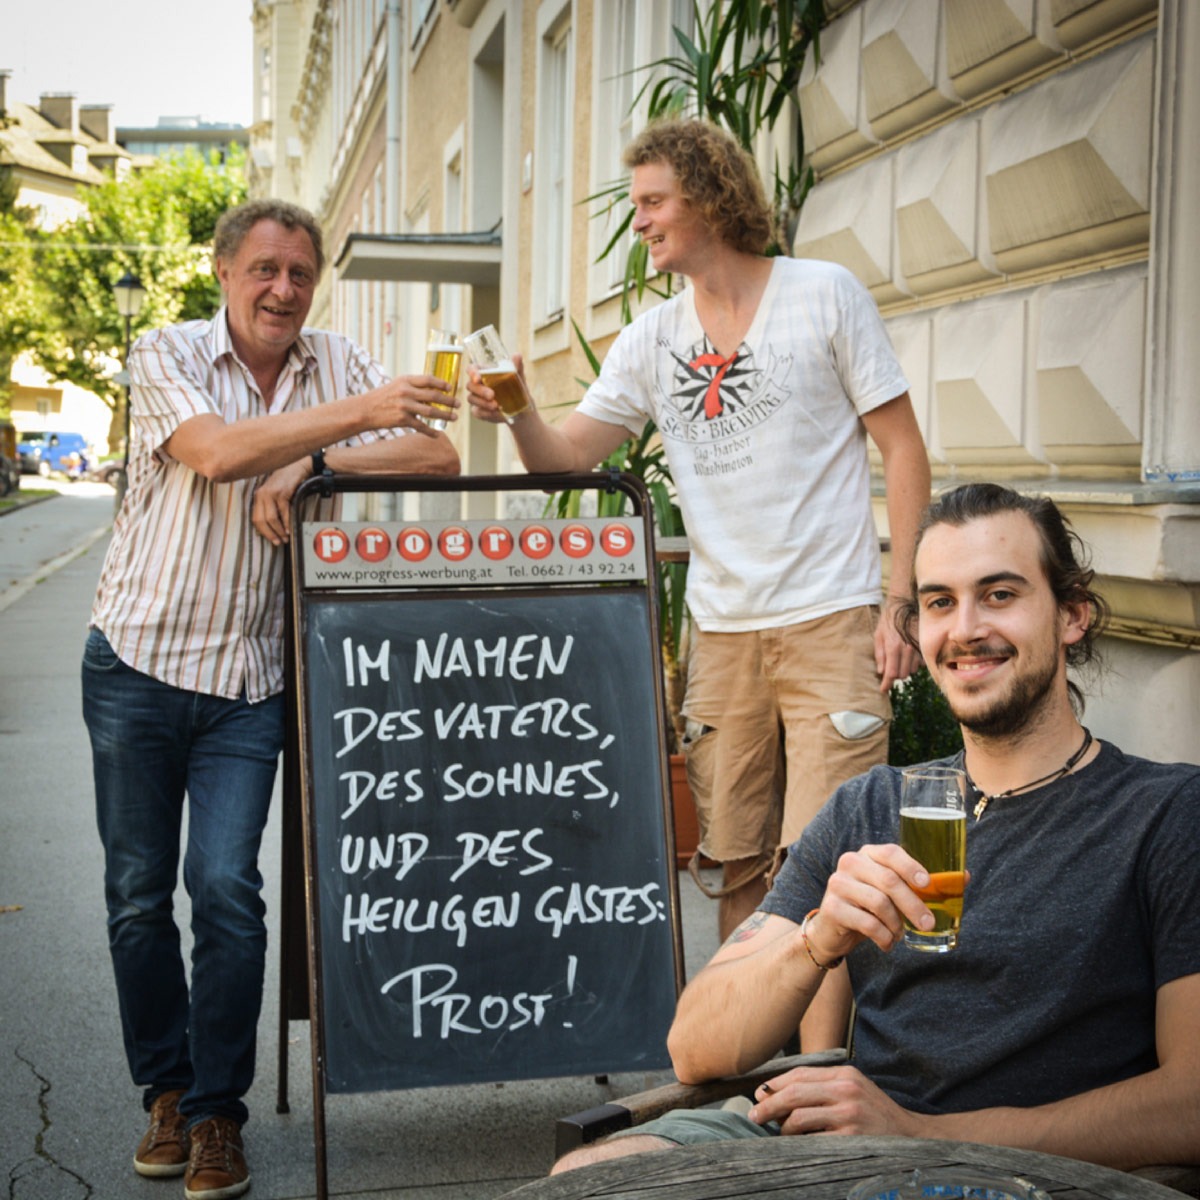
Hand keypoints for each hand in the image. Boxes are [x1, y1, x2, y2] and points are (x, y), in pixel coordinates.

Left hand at [252, 458, 311, 544]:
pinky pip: (283, 512)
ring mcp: (271, 494)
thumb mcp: (274, 493)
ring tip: (286, 537)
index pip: (255, 519)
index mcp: (257, 496)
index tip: (271, 539)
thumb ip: (270, 506)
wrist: (297, 467)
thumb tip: (272, 526)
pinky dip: (287, 523)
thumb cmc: (287, 481)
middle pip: (261, 520)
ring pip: (271, 518)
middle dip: (270, 534)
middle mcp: (261, 495)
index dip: (263, 532)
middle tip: (278, 542)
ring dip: (279, 531)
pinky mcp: (282, 493)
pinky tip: (290, 528)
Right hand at [368, 374, 456, 435]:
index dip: (442, 384)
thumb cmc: (383, 396)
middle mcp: (406, 392)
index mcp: (405, 380)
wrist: (365, 409)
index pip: (428, 379)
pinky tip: (437, 434)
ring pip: (431, 411)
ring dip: (445, 415)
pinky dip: (431, 431)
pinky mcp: (402, 420)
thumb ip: (414, 386)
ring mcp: (404, 406)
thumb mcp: (397, 385)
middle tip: (458, 404)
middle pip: (434, 396)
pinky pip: (421, 426)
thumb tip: (434, 390)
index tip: (451, 388)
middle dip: (449, 401)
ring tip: (454, 417)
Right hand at [465, 353, 530, 423]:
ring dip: (483, 403)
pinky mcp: (478, 410)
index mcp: (484, 372)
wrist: (520, 408)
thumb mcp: (518, 378)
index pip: (472, 368)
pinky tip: (495, 413)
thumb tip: (517, 355)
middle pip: (470, 385)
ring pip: (472, 398)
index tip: (478, 378)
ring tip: (497, 406)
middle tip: (492, 395)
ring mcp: (476, 398)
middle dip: (480, 390)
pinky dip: (485, 413)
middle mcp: (477, 385)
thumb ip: (517, 367)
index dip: (472, 372)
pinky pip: (477, 412)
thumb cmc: (516, 388)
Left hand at [747, 1063, 925, 1136]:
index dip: (774, 1085)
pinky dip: (798, 1144)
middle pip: (794, 1093)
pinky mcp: (850, 1139)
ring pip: (798, 1118)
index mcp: (844, 1075)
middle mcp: (845, 1090)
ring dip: (782, 1129)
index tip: (759, 1095)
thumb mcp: (854, 1090)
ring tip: (780, 1135)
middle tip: (754, 1116)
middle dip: (769, 1106)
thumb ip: (823, 1087)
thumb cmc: (877, 1116)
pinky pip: (812, 1141)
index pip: (799, 1074)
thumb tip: (778, 1095)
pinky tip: (795, 1147)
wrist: (913, 1139)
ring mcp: (848, 1115)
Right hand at [812, 844, 936, 958]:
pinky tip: (887, 943)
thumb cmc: (867, 907)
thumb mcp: (889, 891)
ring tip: (899, 934)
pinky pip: (868, 923)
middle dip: (913, 904)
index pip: (890, 852)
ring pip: (880, 903)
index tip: (927, 883)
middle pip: (889, 880)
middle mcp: (850, 863)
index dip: (910, 866)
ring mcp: (838, 884)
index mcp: (867, 854)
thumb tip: (961, 879)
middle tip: (928, 923)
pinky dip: (884, 937)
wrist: (832, 929)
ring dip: (896, 924)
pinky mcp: (832, 907)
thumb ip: (917, 885)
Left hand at [874, 601, 921, 692]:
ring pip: (911, 671)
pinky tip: (908, 655)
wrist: (904, 606)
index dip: (886, 684)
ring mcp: (917, 649)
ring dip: (904, 669)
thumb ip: (879, 655)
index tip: (883, 690)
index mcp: (893, 647)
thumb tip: (881, 672)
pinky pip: (919, 664)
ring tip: (898, 659)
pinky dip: (913, 663)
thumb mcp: (878, 636)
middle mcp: (907, 650)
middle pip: (902, 674)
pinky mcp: (924, 647)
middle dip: (894, 675)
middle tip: (889, 670)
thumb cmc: (888, 621)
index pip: (891, 673)